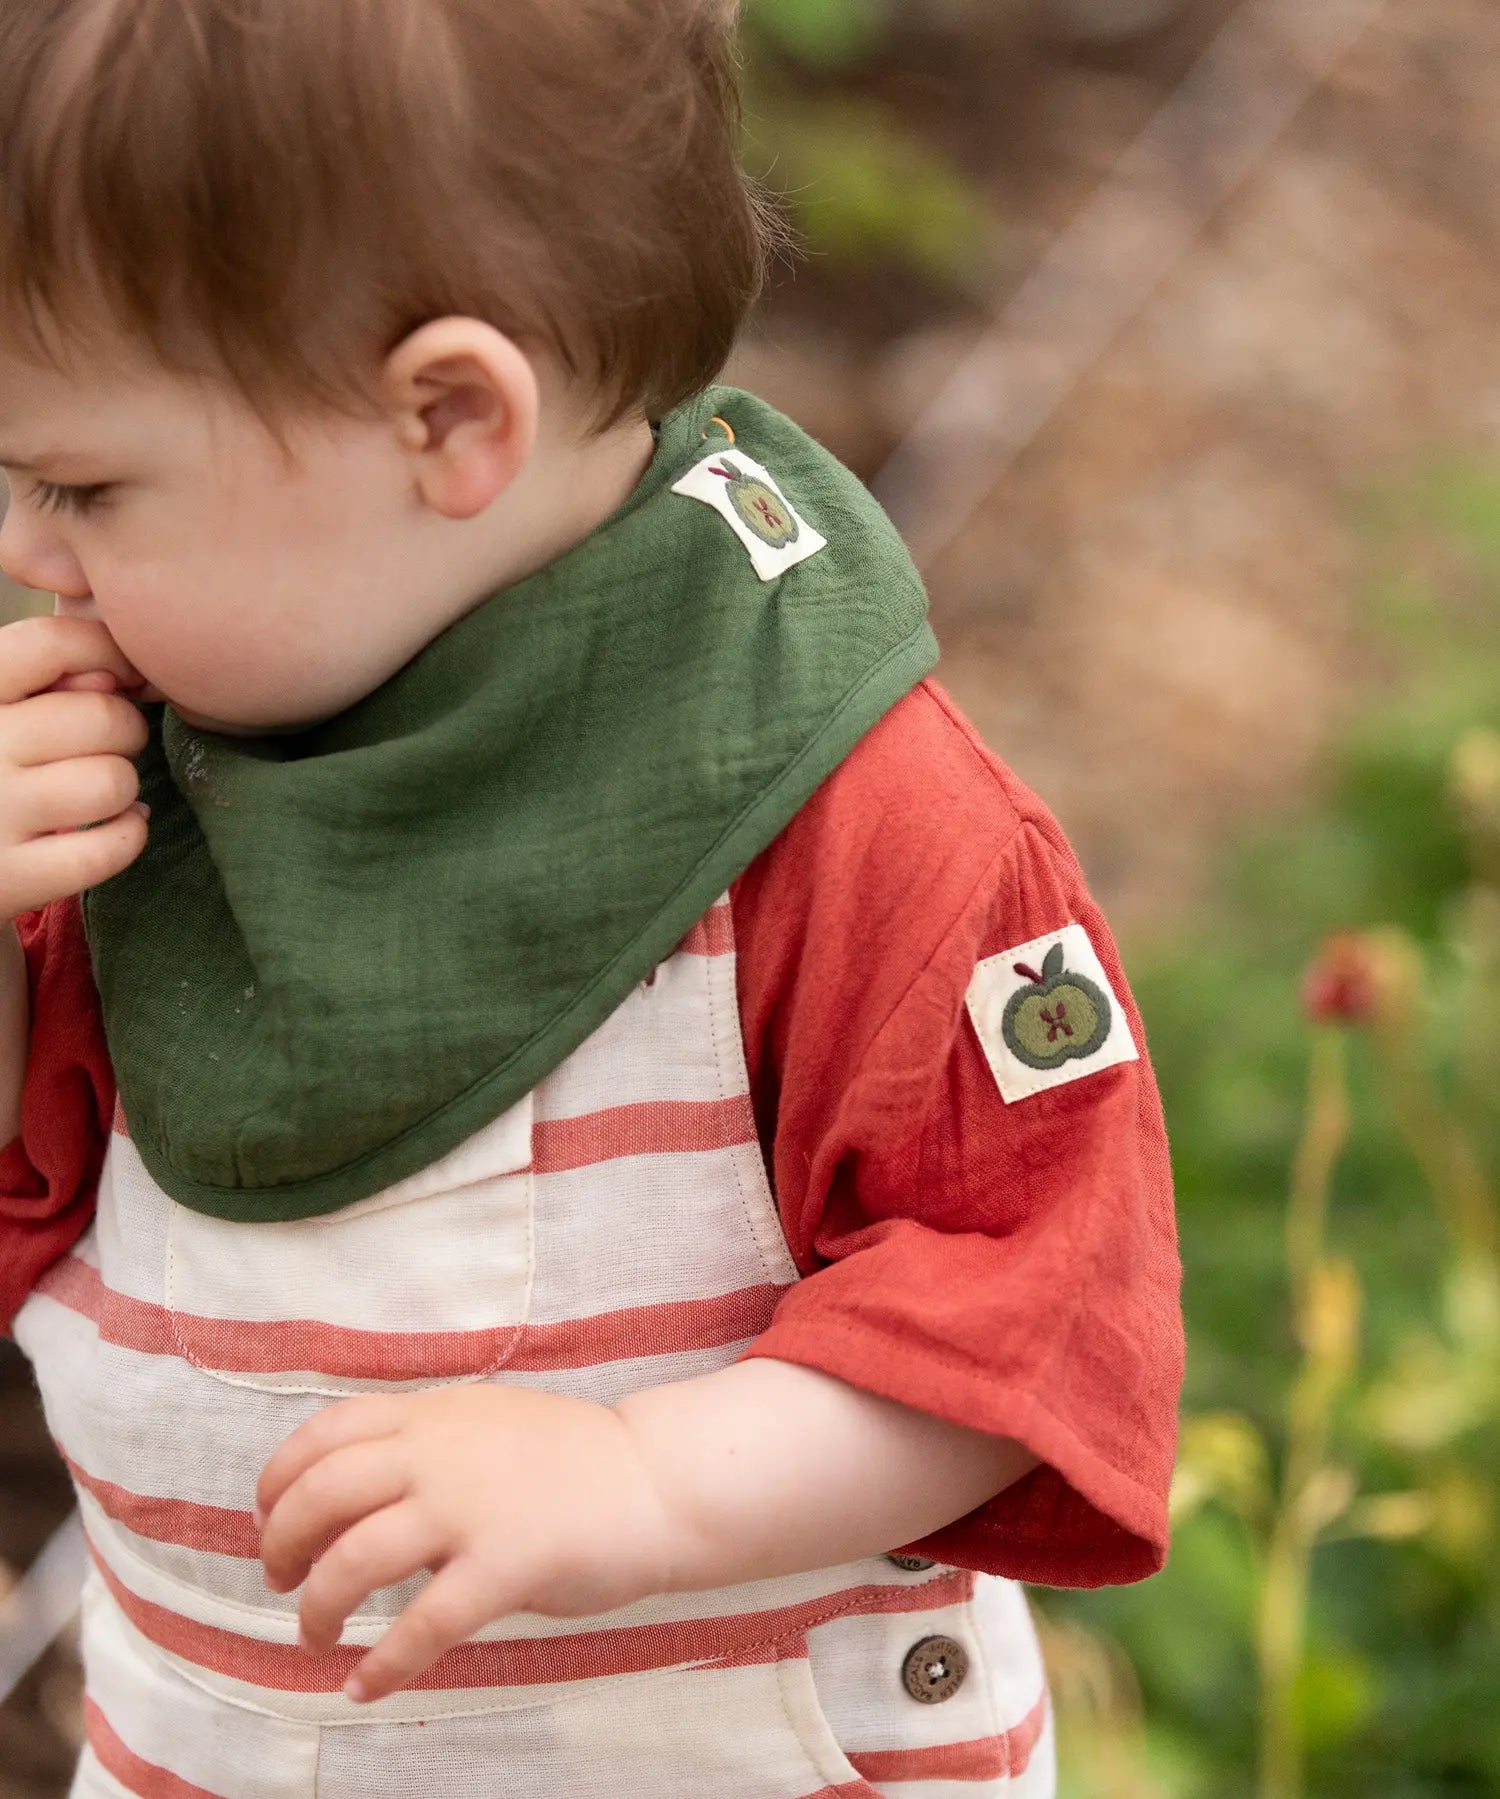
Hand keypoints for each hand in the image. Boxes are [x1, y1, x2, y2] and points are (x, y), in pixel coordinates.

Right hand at [0, 615, 150, 919]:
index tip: (123, 674)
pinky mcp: (12, 877)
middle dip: (126, 729)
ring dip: (124, 786)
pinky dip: (129, 834)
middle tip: (108, 744)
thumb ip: (48, 674)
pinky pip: (110, 848)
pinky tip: (115, 826)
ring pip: (113, 782)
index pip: (51, 642)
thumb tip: (116, 675)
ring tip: (102, 788)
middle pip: (103, 717)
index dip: (107, 651)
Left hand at [255, 1386, 677, 1703]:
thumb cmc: (573, 1461)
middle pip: (322, 1492)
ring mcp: (472, 1508)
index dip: (279, 1477)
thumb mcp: (486, 1422)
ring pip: (355, 1559)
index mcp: (434, 1414)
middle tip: (283, 1577)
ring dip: (318, 1608)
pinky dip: (382, 1664)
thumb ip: (426, 1443)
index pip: (327, 1431)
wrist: (655, 1481)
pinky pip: (423, 1625)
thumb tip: (355, 1488)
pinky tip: (365, 1685)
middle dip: (283, 1542)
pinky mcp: (505, 1565)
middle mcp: (441, 1453)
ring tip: (317, 1634)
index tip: (268, 1515)